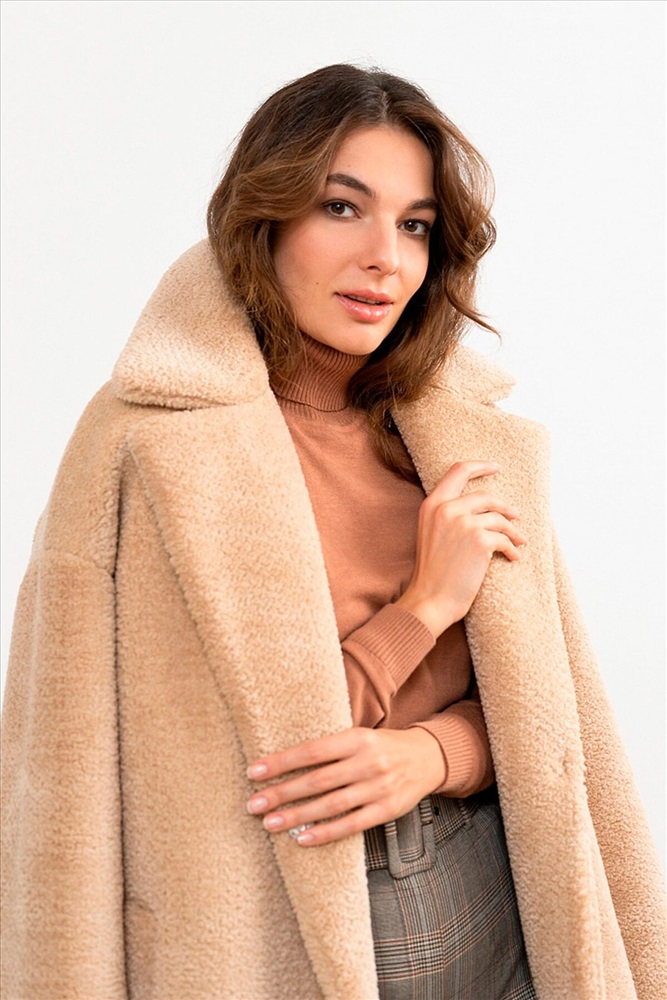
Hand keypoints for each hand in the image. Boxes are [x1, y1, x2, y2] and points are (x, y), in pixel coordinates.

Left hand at [245, 726, 445, 846]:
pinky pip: (352, 825)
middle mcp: (367, 762)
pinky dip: (326, 834)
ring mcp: (378, 788)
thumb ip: (330, 748)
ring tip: (271, 823)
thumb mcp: (358, 736)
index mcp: (357, 739)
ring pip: (331, 805)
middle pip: (317, 780)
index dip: (282, 762)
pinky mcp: (387, 810)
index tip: (254, 771)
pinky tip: (303, 839)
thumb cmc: (382, 746)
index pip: (312, 751)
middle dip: (282, 793)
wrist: (427, 757)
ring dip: (298, 816)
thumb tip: (284, 763)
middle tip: (253, 804)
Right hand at [394, 460, 526, 637]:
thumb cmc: (433, 572)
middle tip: (516, 515)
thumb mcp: (431, 533)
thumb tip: (478, 508)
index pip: (458, 471)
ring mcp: (463, 522)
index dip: (479, 466)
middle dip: (506, 507)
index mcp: (432, 504)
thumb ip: (447, 515)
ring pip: (500, 519)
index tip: (495, 467)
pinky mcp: (479, 540)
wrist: (430, 599)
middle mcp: (446, 508)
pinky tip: (513, 558)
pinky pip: (505, 539)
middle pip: (487, 496)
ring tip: (519, 542)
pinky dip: (512, 549)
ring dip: (513, 532)